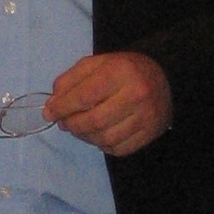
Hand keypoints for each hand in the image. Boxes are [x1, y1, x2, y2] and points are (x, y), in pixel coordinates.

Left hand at [43, 52, 172, 156]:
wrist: (164, 77)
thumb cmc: (124, 69)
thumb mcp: (96, 63)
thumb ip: (72, 79)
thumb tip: (53, 102)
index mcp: (119, 72)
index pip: (85, 95)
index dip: (62, 107)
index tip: (49, 113)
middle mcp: (135, 95)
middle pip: (94, 120)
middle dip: (72, 124)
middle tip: (64, 123)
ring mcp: (145, 117)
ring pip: (105, 138)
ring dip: (85, 137)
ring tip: (79, 128)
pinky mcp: (150, 134)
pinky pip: (119, 149)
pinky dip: (103, 145)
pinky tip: (98, 135)